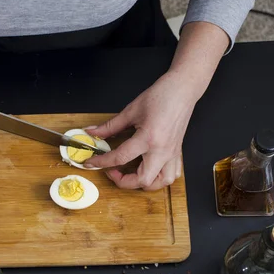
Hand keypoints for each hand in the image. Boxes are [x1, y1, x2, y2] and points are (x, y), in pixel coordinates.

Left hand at [84, 73, 196, 189]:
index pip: (120, 157)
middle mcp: (162, 150)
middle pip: (143, 180)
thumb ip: (110, 126)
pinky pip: (172, 174)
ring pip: (161, 182)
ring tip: (132, 174)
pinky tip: (150, 170)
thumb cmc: (161, 96)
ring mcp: (172, 153)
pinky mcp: (177, 153)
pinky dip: (160, 178)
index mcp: (148, 138)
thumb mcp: (131, 110)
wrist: (183, 90)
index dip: (101, 162)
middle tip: (112, 171)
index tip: (91, 163)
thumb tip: (93, 133)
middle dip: (123, 181)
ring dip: (145, 184)